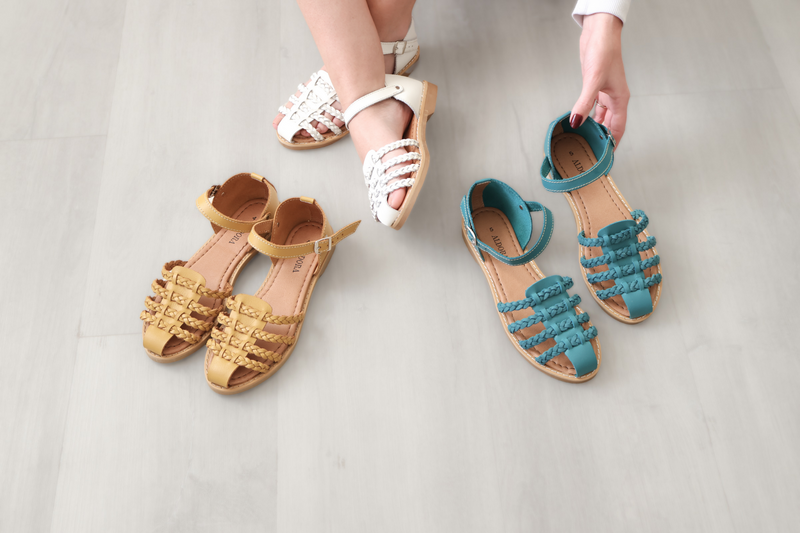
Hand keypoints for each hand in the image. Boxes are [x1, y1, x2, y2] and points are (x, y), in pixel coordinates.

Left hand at [571, 13, 629, 145]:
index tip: (606, 158)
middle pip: (610, 125)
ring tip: (584, 142)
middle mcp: (614, 98)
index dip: (612, 143)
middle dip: (602, 139)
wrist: (599, 34)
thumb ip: (584, 103)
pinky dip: (587, 116)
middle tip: (592, 153)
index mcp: (620, 99)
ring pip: (601, 117)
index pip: (618, 128)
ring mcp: (604, 93)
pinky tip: (579, 122)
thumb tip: (576, 122)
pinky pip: (592, 108)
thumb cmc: (604, 52)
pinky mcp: (595, 88)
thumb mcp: (593, 81)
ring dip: (594, 128)